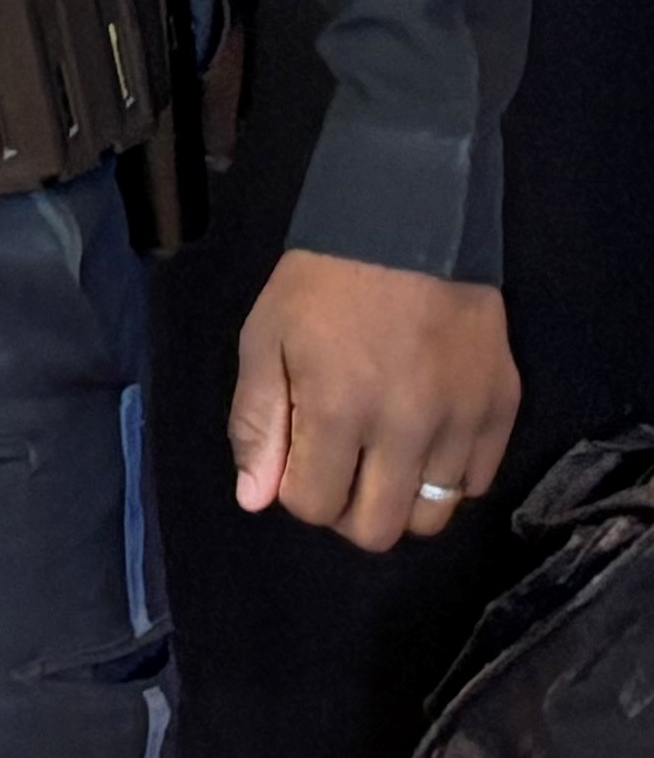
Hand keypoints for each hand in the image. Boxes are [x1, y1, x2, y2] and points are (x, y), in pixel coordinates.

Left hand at [228, 248, 519, 552]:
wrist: (408, 227)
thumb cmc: (322, 286)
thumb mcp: (264, 343)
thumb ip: (257, 425)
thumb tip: (256, 500)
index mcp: (337, 410)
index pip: (316, 507)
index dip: (298, 494)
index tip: (298, 462)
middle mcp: (406, 427)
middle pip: (380, 530)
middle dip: (348, 513)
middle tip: (340, 471)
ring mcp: (462, 421)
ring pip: (434, 515)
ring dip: (400, 500)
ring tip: (383, 459)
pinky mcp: (502, 409)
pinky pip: (479, 483)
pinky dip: (448, 478)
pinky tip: (425, 442)